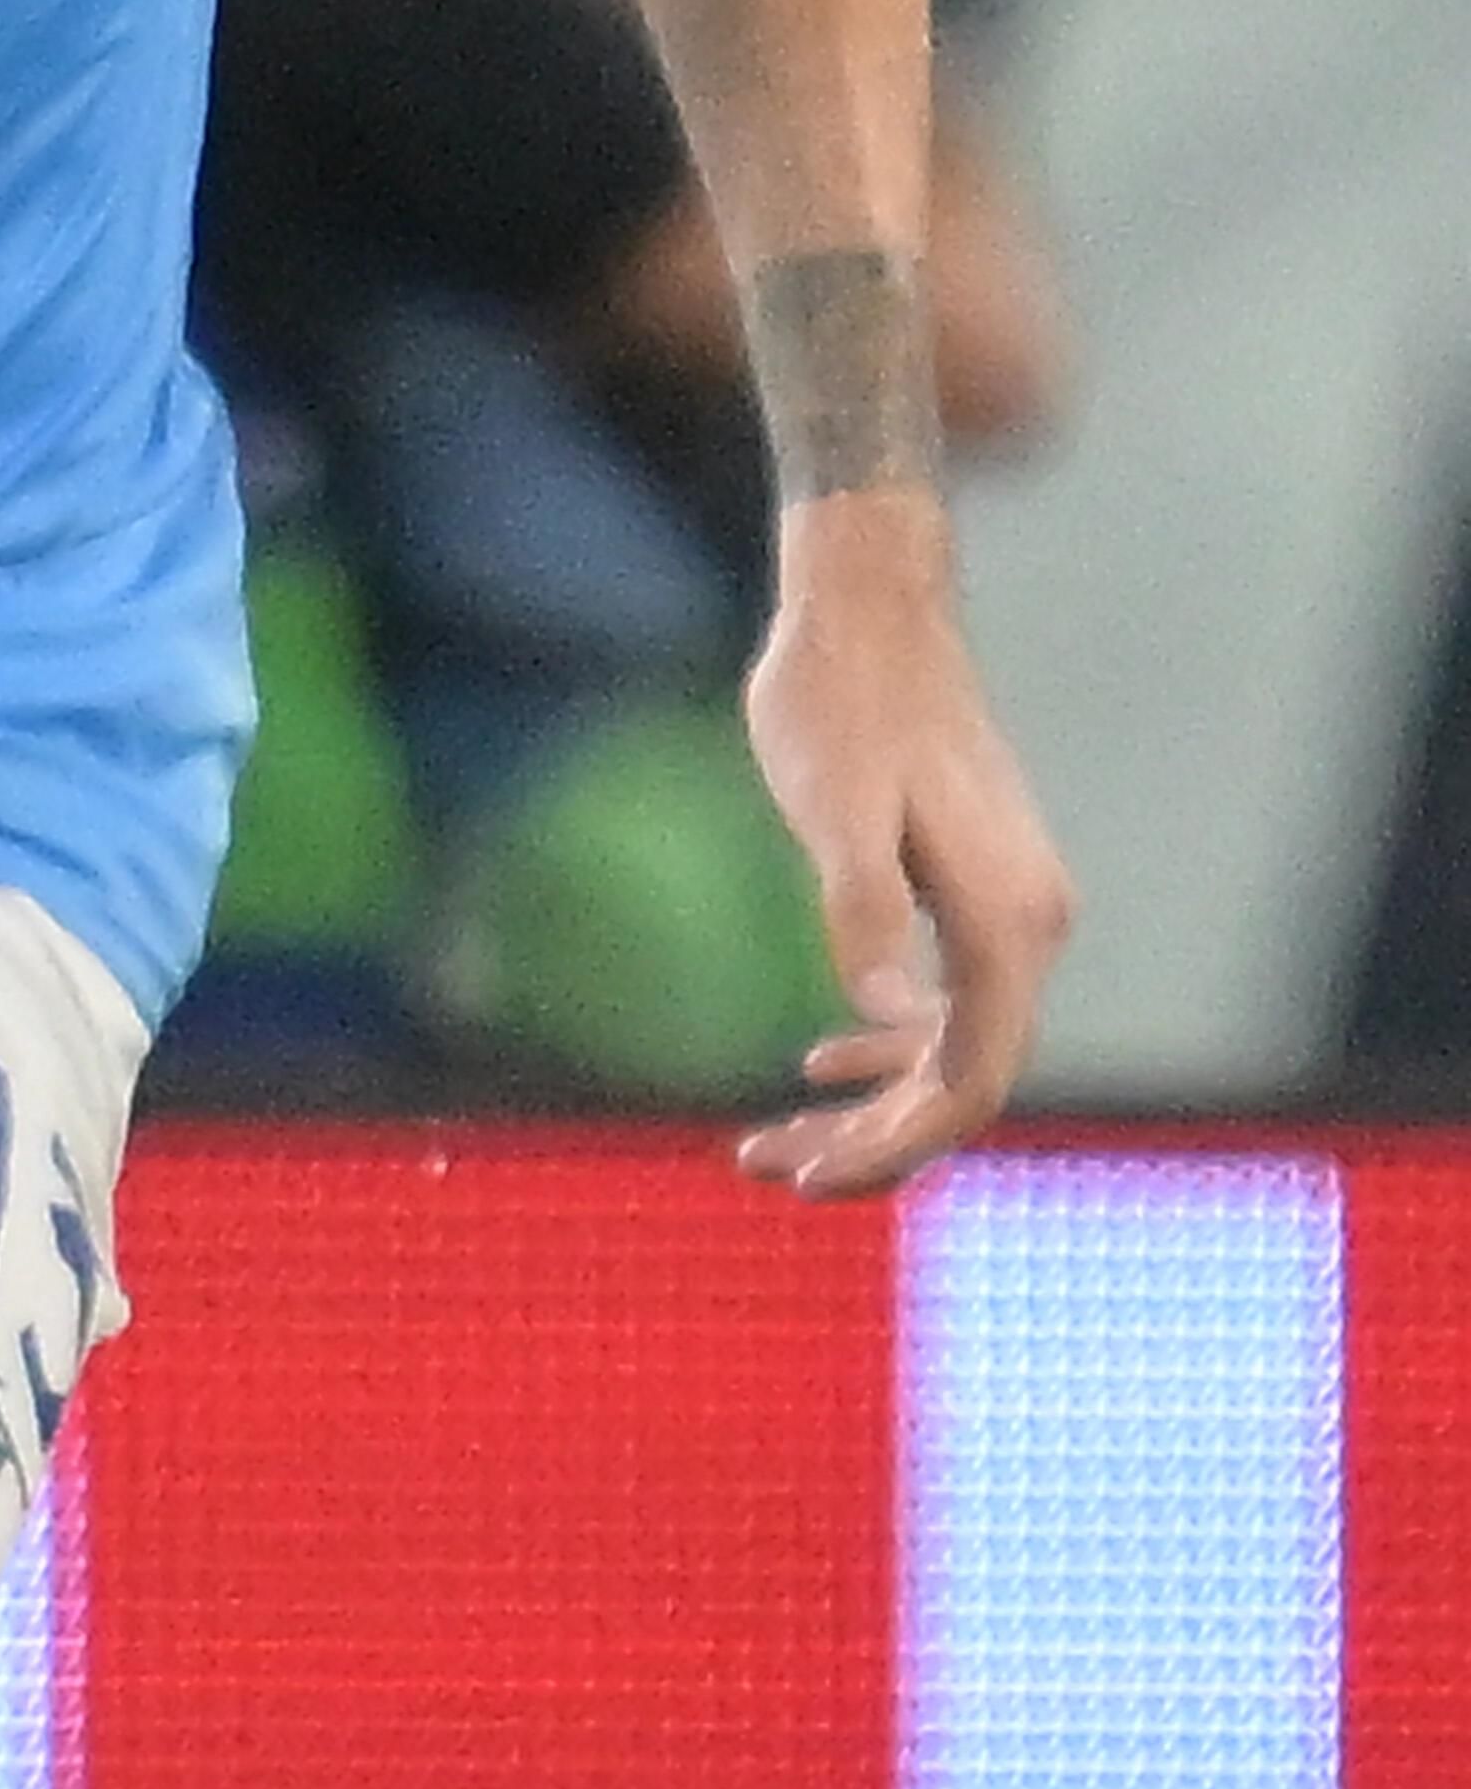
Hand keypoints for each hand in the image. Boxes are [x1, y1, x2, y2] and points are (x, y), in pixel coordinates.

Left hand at [734, 507, 1071, 1193]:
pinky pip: (947, 1008)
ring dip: (870, 1106)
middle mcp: (1029, 928)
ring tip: (770, 1138)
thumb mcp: (833, 804)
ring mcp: (1010, 913)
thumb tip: (884, 1016)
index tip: (805, 1177)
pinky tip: (818, 1061)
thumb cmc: (840, 699)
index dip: (894, 1148)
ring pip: (952, 1050)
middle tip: (758, 1167)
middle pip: (964, 1084)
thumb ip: (859, 905)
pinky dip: (886, 1050)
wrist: (871, 611)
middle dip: (869, 1143)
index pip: (971, 1085)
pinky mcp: (976, 893)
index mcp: (1007, 925)